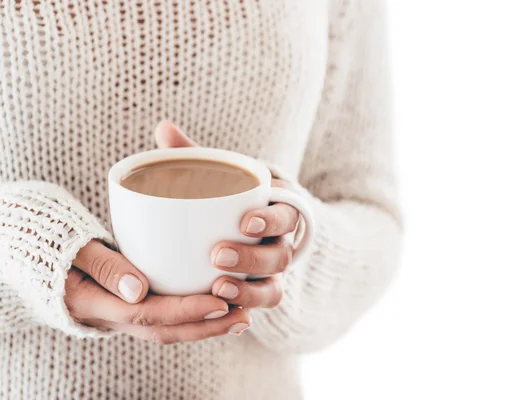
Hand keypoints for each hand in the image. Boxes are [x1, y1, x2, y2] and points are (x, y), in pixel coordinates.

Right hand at [66, 240, 251, 342]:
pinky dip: (193, 315)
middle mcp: (113, 317)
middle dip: (206, 326)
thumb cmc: (57, 245)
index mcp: (96, 305)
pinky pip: (166, 317)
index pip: (149, 314)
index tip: (221, 302)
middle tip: (244, 316)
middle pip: (166, 329)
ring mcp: (123, 313)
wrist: (42, 256)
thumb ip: (103, 265)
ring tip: (242, 316)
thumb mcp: (73, 250)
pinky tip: (219, 306)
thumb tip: (138, 289)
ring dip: (206, 325)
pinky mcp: (132, 305)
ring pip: (169, 328)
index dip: (186, 311)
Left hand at [155, 121, 299, 309]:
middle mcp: (282, 242)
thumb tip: (163, 128)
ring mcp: (273, 270)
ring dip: (248, 289)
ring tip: (216, 287)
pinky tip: (222, 307)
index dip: (269, 220)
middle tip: (217, 255)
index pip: (286, 214)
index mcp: (279, 208)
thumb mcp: (222, 175)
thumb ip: (197, 156)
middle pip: (280, 254)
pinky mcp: (263, 290)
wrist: (249, 224)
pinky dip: (247, 307)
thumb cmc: (232, 197)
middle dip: (251, 259)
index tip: (244, 222)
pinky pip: (263, 303)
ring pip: (274, 285)